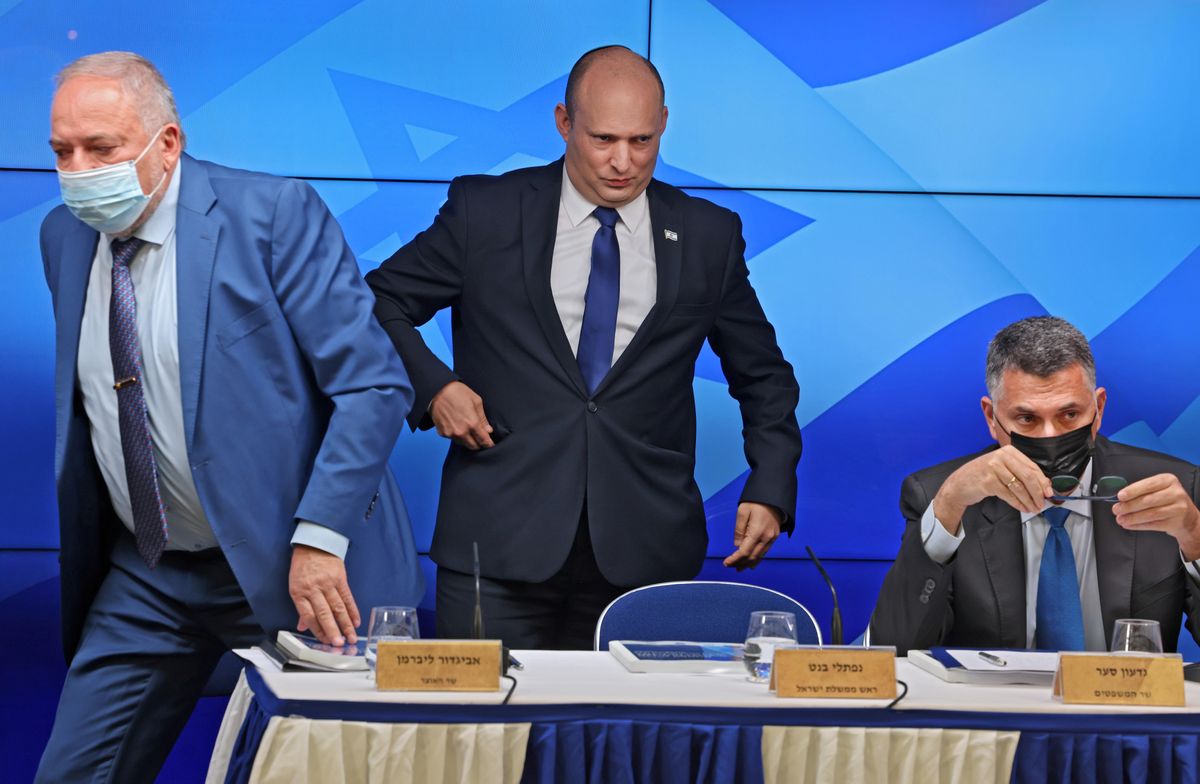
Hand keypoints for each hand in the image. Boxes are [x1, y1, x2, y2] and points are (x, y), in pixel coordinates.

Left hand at [289, 544, 360, 645]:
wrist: (315, 544)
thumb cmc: (303, 566)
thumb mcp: (295, 585)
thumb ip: (301, 607)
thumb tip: (304, 626)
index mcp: (299, 592)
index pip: (309, 615)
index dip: (318, 630)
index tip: (325, 642)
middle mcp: (313, 589)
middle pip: (325, 613)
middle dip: (333, 630)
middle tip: (340, 644)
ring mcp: (328, 583)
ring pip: (338, 607)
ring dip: (346, 624)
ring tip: (352, 637)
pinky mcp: (340, 578)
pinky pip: (347, 597)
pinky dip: (353, 610)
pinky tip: (356, 621)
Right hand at [430, 381, 493, 449]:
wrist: (437, 391)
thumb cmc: (457, 392)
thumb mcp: (476, 401)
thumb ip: (483, 419)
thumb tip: (488, 430)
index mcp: (472, 423)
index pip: (484, 441)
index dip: (489, 444)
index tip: (490, 444)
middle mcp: (461, 431)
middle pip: (474, 447)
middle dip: (479, 443)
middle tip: (480, 437)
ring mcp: (451, 434)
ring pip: (463, 444)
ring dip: (468, 440)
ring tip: (467, 428)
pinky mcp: (443, 433)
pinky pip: (453, 439)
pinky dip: (457, 435)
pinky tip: (457, 425)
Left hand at [723, 502, 782, 569]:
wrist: (773, 496)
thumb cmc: (756, 502)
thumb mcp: (742, 512)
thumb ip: (739, 530)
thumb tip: (737, 545)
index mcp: (757, 531)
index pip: (744, 552)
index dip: (734, 559)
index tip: (726, 563)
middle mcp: (766, 538)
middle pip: (752, 557)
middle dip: (741, 563)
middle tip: (731, 566)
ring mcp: (772, 538)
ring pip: (760, 556)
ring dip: (749, 563)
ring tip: (740, 567)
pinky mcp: (774, 536)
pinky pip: (765, 551)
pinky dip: (757, 558)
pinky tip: (752, 561)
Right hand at [933, 445, 1051, 534]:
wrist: (960, 483)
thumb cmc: (983, 476)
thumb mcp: (1003, 469)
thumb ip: (1021, 473)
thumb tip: (1045, 485)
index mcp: (1008, 451)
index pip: (1032, 467)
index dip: (1043, 481)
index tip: (1049, 492)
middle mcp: (1001, 457)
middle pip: (1028, 476)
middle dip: (1038, 492)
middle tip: (1042, 502)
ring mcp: (993, 468)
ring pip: (1019, 487)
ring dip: (1029, 500)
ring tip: (1033, 508)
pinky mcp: (988, 481)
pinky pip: (1009, 495)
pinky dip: (1018, 503)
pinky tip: (1022, 507)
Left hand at [1113, 473, 1199, 559]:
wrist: (1186, 516)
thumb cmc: (1167, 500)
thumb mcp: (1157, 489)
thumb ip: (1140, 491)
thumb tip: (1120, 499)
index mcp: (1168, 480)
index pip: (1148, 485)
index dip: (1132, 491)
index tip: (1120, 496)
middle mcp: (1175, 493)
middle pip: (1148, 500)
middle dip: (1129, 506)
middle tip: (1116, 509)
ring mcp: (1178, 508)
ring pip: (1150, 514)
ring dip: (1132, 518)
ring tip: (1120, 519)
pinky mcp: (1176, 522)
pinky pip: (1153, 525)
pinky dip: (1139, 525)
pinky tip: (1129, 525)